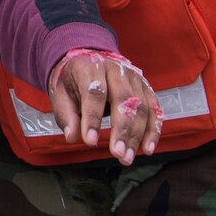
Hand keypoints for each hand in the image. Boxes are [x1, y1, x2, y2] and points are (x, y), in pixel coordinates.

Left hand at [47, 46, 161, 164]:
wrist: (89, 58)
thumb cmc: (73, 80)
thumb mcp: (61, 92)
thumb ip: (66, 114)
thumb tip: (72, 137)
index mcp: (91, 67)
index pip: (94, 93)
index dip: (93, 119)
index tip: (90, 142)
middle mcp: (116, 70)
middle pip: (123, 99)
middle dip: (122, 130)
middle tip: (117, 154)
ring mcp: (135, 78)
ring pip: (141, 107)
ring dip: (137, 135)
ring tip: (127, 158)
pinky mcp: (146, 88)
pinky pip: (154, 110)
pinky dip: (153, 131)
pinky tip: (147, 149)